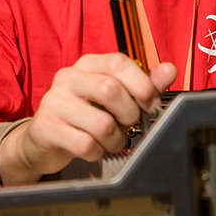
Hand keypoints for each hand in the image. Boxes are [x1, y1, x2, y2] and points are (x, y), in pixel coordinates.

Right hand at [0, 53, 176, 182]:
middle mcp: (68, 77)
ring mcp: (54, 102)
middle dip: (129, 114)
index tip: (151, 104)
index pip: (119, 63)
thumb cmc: (87, 114)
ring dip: (115, 139)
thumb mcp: (116, 97)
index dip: (141, 85)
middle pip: (110, 90)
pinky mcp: (46, 128)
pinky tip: (94, 149)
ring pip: (101, 123)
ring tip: (111, 140)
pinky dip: (97, 152)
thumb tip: (170, 70)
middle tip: (129, 124)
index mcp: (88, 64)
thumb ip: (144, 84)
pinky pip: (85, 144)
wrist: (45, 139)